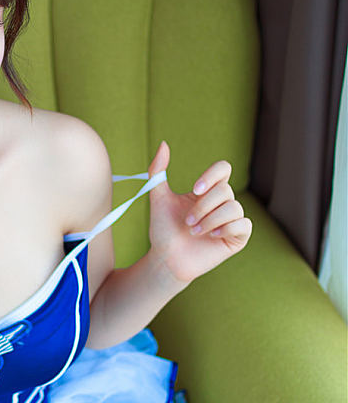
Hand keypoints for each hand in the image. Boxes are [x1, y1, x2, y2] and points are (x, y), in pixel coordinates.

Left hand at [146, 141, 251, 285]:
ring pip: (234, 208)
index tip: (195, 189)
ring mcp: (231, 220)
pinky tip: (212, 236)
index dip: (212, 175)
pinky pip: (243, 225)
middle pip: (225, 190)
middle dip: (203, 206)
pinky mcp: (238, 237)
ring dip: (210, 220)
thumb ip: (158, 171)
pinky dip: (226, 228)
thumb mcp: (158, 198)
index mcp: (208, 191)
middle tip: (187, 221)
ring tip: (193, 231)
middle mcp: (222, 203)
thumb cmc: (163, 229)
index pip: (223, 169)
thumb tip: (163, 144)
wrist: (166, 258)